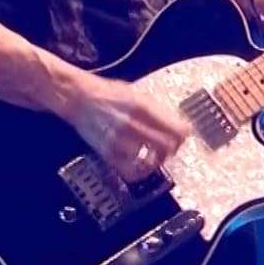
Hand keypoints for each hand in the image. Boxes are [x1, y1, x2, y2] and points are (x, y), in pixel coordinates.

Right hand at [66, 74, 190, 180]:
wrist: (79, 98)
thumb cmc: (108, 94)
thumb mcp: (137, 94)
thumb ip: (156, 111)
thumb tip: (176, 124)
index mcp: (142, 108)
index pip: (174, 128)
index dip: (183, 134)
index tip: (184, 135)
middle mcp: (132, 125)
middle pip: (166, 146)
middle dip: (173, 148)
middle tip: (172, 147)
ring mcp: (120, 141)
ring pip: (150, 159)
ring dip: (157, 159)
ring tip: (156, 155)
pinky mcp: (108, 153)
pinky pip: (130, 171)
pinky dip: (140, 171)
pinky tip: (141, 164)